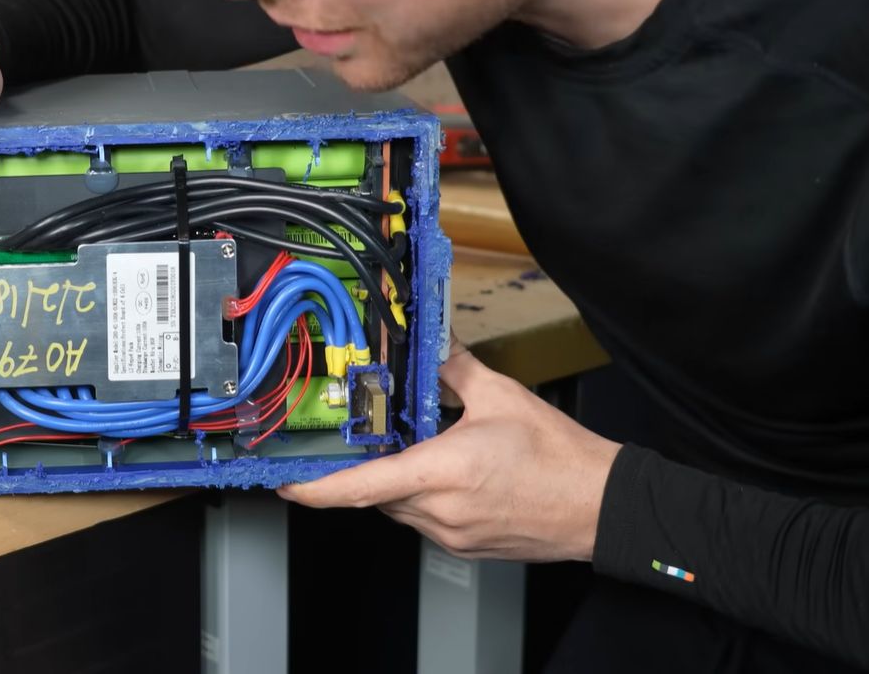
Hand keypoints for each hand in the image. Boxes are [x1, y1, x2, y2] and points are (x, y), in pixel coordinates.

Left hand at [278, 334, 620, 561]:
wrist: (602, 507)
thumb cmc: (560, 459)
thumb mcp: (501, 397)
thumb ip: (455, 369)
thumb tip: (432, 344)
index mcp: (440, 473)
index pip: (359, 488)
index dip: (316, 489)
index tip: (288, 484)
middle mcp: (439, 512)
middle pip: (377, 493)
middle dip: (369, 468)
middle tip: (369, 441)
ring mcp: (452, 535)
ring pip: (400, 508)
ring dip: (399, 481)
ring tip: (424, 451)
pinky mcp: (466, 546)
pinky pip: (425, 521)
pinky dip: (423, 497)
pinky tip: (449, 473)